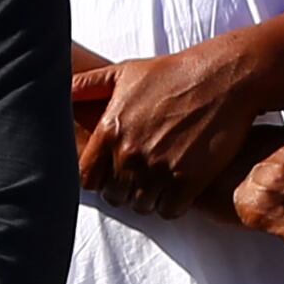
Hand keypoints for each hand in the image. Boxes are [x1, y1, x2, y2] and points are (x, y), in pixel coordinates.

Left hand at [74, 38, 265, 220]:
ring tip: (161, 178)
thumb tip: (59, 91)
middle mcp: (130, 153)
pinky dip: (172, 203)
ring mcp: (159, 169)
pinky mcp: (188, 180)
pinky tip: (179, 184)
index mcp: (111, 130)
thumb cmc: (174, 73)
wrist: (225, 78)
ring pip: (141, 206)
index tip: (111, 171)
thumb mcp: (126, 72)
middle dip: (124, 188)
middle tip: (141, 174)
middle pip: (114, 196)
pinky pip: (169, 211)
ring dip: (149, 197)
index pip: (86, 179)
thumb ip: (88, 85)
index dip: (98, 178)